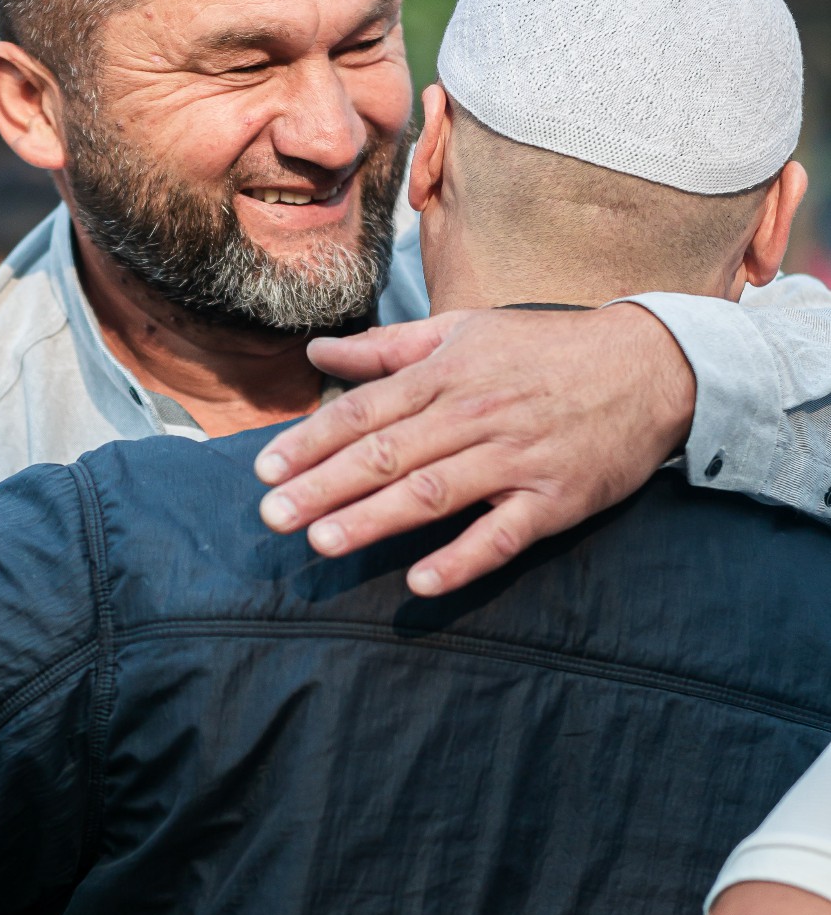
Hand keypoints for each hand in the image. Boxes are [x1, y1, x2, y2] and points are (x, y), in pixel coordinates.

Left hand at [254, 303, 695, 594]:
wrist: (651, 366)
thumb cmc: (545, 350)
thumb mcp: (464, 331)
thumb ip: (386, 349)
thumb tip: (318, 353)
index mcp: (447, 375)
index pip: (365, 411)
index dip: (311, 441)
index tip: (265, 470)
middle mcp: (474, 415)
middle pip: (387, 454)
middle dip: (323, 486)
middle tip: (271, 517)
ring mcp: (515, 460)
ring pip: (433, 493)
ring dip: (374, 519)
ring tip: (322, 541)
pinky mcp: (555, 500)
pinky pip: (503, 535)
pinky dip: (463, 560)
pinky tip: (421, 583)